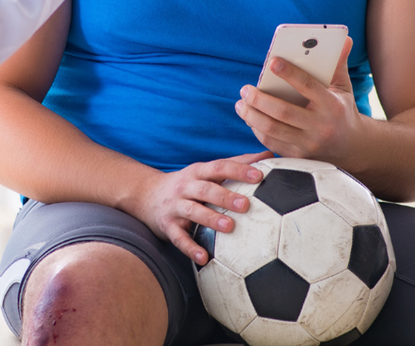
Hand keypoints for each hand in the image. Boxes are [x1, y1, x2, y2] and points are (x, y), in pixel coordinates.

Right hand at [122, 151, 272, 265]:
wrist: (145, 195)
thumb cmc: (188, 184)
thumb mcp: (206, 170)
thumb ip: (236, 163)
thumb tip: (269, 155)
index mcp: (198, 172)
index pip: (220, 167)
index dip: (238, 170)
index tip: (259, 176)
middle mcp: (186, 187)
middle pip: (206, 189)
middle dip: (225, 196)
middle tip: (246, 204)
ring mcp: (175, 206)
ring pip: (192, 211)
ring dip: (210, 219)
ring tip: (229, 227)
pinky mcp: (167, 225)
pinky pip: (178, 238)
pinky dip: (190, 248)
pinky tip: (204, 258)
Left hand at [236, 37, 363, 164]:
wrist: (351, 148)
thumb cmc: (342, 111)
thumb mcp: (343, 89)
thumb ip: (338, 65)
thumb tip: (344, 39)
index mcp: (332, 106)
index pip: (308, 86)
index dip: (290, 73)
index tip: (272, 62)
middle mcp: (320, 126)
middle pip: (283, 111)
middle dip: (259, 99)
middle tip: (245, 89)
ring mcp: (308, 144)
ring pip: (272, 129)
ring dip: (251, 115)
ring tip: (240, 104)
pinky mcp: (298, 156)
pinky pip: (271, 143)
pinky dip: (256, 129)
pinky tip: (250, 118)